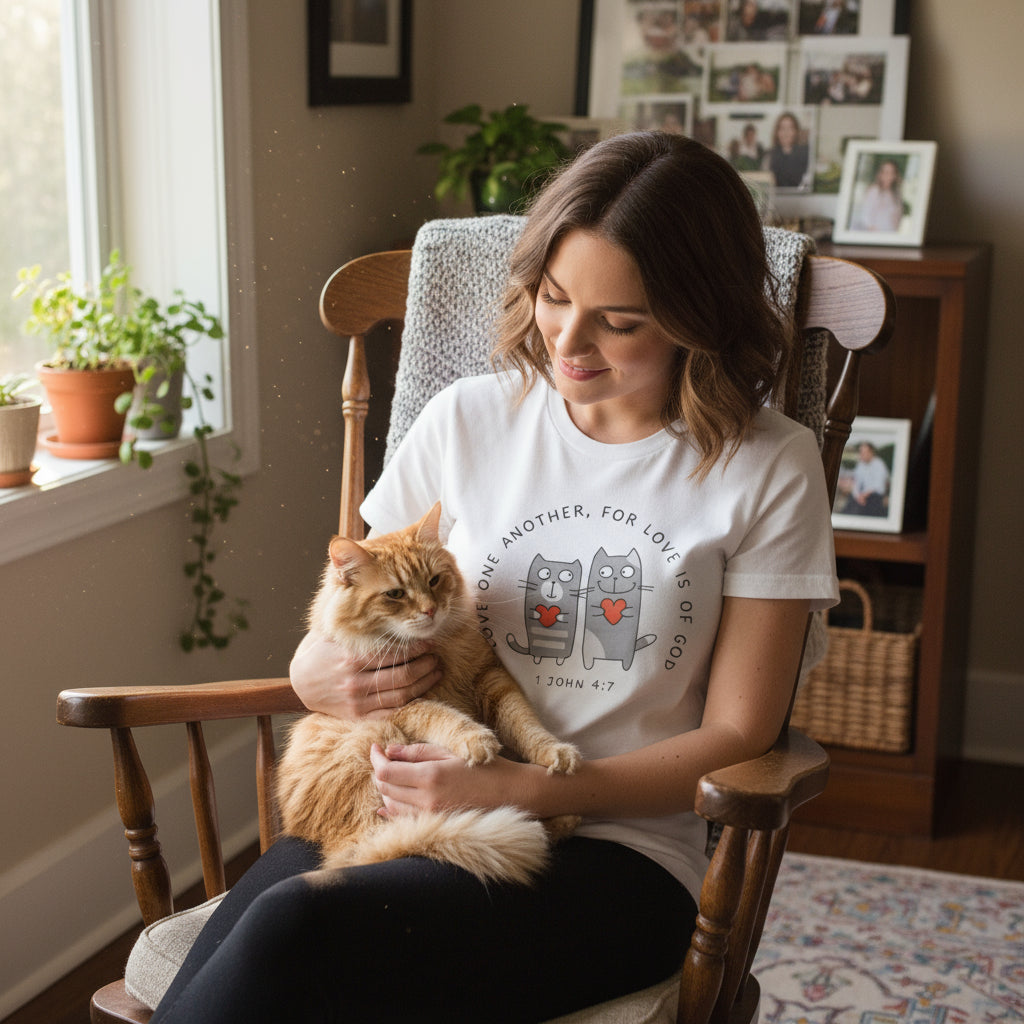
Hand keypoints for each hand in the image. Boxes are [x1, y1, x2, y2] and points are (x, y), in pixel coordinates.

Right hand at [289, 632, 441, 720]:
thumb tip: (380, 605)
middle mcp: (356, 682)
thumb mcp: (334, 634)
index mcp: (351, 659)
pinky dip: (409, 703)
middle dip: (425, 666)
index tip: (430, 643)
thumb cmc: (320, 652)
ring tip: (436, 673)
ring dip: (423, 684)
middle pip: (402, 676)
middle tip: (436, 658)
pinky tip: (421, 693)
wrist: (300, 682)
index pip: (394, 655)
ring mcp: (357, 702)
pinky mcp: (357, 716)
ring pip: (400, 695)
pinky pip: (390, 712)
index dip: (417, 649)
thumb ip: (357, 626)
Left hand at [370, 742, 529, 818]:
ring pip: (391, 805)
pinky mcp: (436, 826)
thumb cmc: (485, 767)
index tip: (375, 747)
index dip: (375, 759)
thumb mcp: (451, 752)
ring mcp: (431, 817)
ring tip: (390, 774)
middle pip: (385, 788)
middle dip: (379, 771)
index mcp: (430, 776)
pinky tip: (388, 803)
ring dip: (386, 789)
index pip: (385, 772)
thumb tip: (389, 750)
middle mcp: (427, 800)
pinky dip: (392, 809)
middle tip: (382, 757)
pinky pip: (403, 820)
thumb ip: (418, 752)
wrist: (513, 795)